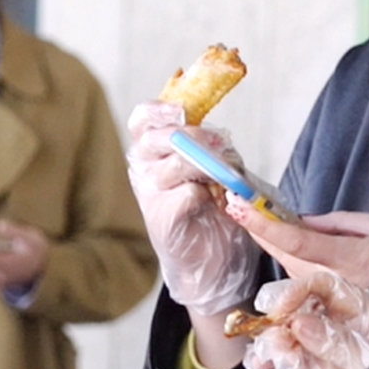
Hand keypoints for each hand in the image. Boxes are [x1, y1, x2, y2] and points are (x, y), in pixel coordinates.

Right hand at [126, 102, 259, 315]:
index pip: (142, 118)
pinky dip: (209, 195)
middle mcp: (143, 169)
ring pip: (177, 164)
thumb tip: (219, 135)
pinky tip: (217, 203)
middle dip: (193, 137)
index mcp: (151, 149)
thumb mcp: (212, 164)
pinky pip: (187, 193)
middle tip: (219, 146)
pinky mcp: (162, 218)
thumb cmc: (212, 206)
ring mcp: (150, 194)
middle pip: (157, 137)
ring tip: (225, 179)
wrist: (213, 257)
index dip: (160, 110)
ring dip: (208, 167)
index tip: (182, 112)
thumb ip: (209, 144)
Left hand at [224, 201, 368, 290]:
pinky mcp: (318, 296)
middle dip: (255, 226)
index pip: (295, 241)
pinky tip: (270, 229)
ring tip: (246, 207)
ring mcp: (322, 292)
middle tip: (233, 200)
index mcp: (347, 260)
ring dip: (265, 235)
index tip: (241, 206)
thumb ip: (336, 222)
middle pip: (280, 252)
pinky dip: (279, 247)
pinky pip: (292, 267)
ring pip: (283, 260)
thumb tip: (298, 220)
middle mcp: (329, 281)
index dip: (265, 224)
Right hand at [241, 269, 368, 368]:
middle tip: (271, 328)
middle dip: (279, 316)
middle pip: (299, 308)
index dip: (298, 291)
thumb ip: (339, 341)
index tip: (280, 305)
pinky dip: (269, 364)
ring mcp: (327, 353)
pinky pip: (286, 365)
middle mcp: (342, 328)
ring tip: (274, 356)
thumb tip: (301, 324)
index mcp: (365, 311)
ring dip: (271, 343)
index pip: (324, 287)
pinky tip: (263, 366)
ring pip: (286, 337)